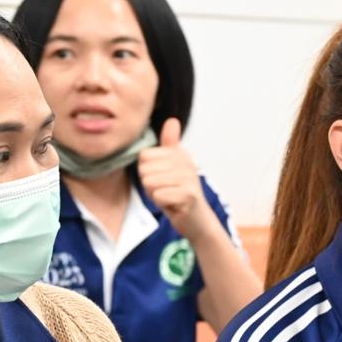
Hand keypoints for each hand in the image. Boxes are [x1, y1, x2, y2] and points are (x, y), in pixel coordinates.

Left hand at [137, 118, 219, 241]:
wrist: (197, 220)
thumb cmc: (179, 194)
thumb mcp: (172, 167)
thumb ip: (170, 145)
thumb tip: (172, 120)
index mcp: (180, 153)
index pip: (144, 156)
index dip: (146, 172)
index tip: (161, 180)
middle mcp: (186, 162)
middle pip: (144, 169)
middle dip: (149, 185)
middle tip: (166, 191)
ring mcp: (188, 178)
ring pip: (150, 183)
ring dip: (155, 195)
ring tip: (169, 197)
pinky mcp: (188, 194)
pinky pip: (158, 195)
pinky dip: (161, 203)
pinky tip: (173, 205)